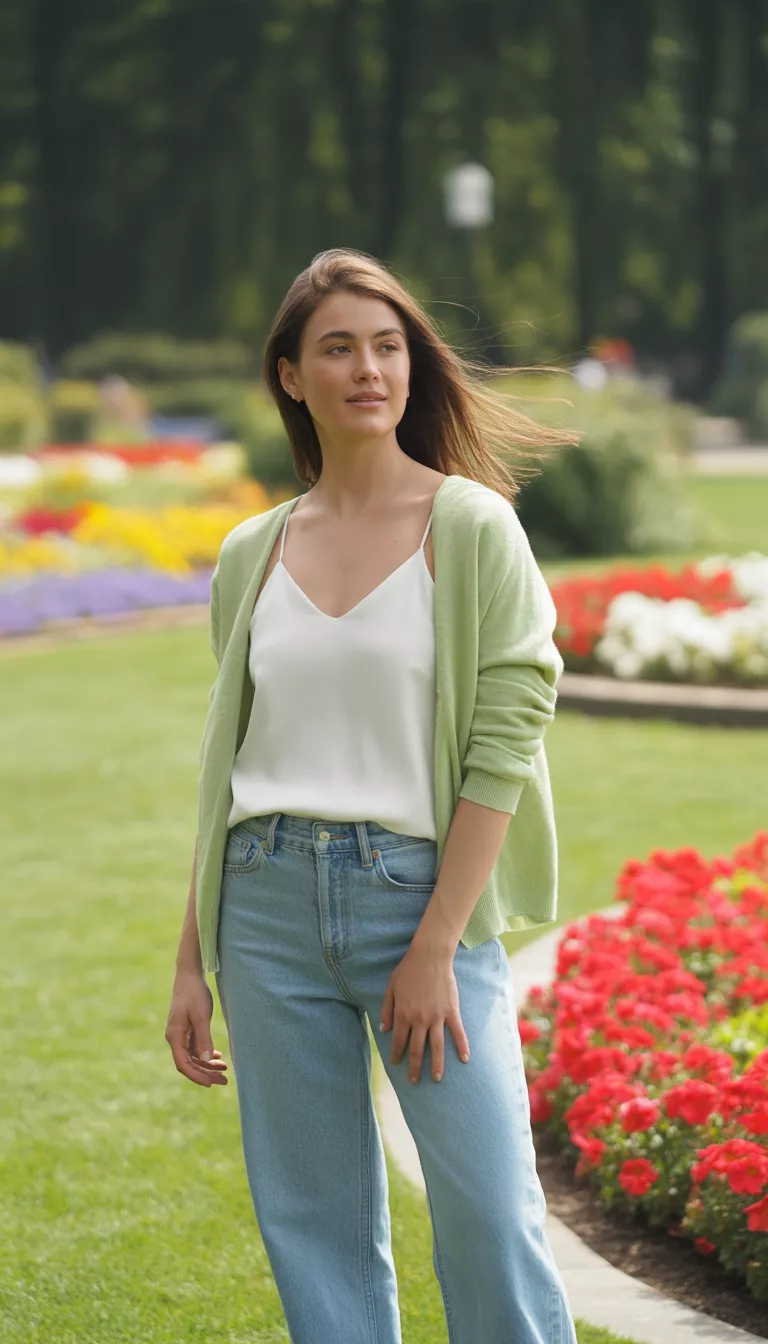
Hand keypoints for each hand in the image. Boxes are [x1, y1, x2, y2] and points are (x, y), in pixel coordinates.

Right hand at [165, 968, 228, 1086]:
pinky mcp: (186, 1029)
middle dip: (206, 1073)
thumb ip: (204, 1039)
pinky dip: (206, 1054)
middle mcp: (175, 1037)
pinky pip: (195, 1048)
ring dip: (207, 1065)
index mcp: (174, 1036)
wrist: (189, 975)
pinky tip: (217, 1057)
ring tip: (225, 1070)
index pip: (183, 1064)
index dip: (196, 1076)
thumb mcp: (201, 1016)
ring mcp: (180, 1034)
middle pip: (189, 1063)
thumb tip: (206, 1061)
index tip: (211, 1084)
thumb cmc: (194, 993)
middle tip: (225, 1081)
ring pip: (193, 1057)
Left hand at [379, 943, 469, 1084]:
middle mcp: (419, 1020)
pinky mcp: (451, 1011)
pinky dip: (462, 1046)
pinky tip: (465, 1059)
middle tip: (414, 1081)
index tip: (396, 1063)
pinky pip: (457, 1032)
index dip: (397, 1054)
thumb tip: (384, 1029)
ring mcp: (436, 1017)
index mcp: (403, 1014)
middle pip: (417, 1049)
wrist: (430, 956)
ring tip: (437, 1078)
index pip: (398, 1041)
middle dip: (415, 1068)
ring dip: (437, 1064)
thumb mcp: (391, 988)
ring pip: (437, 1046)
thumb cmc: (408, 970)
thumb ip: (386, 1009)